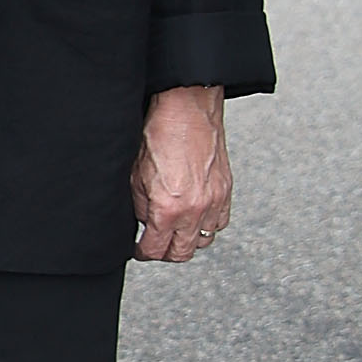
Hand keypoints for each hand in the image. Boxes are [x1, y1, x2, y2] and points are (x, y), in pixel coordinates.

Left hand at [131, 84, 230, 262]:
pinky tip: (195, 216)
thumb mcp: (135, 175)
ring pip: (204, 240)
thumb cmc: (159, 134)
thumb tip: (145, 222)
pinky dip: (207, 225)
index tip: (139, 250)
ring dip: (188, 240)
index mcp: (168, 208)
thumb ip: (141, 206)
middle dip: (166, 253)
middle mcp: (195, 210)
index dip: (144, 252)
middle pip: (182, 253)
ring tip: (175, 231)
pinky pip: (220, 222)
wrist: (187, 109)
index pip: (156, 249)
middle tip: (156, 245)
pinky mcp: (226, 190)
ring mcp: (214, 201)